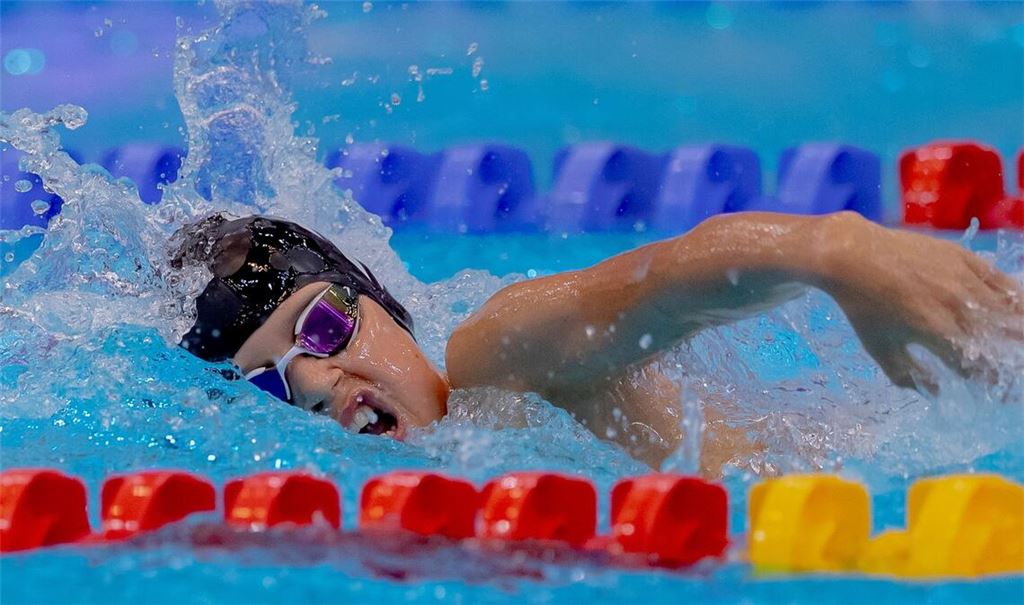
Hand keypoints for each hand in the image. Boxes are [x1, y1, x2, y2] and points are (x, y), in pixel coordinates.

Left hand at [820, 213, 1022, 392]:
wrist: (853, 255)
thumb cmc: (863, 306)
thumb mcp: (879, 348)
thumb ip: (906, 375)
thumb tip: (935, 392)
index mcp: (936, 333)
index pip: (976, 365)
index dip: (988, 380)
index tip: (994, 388)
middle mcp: (957, 307)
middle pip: (1000, 338)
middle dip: (1011, 356)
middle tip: (1013, 365)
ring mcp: (964, 280)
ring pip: (1007, 309)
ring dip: (1018, 328)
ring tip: (1020, 341)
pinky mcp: (965, 258)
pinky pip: (1001, 280)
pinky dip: (1015, 297)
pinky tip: (1020, 308)